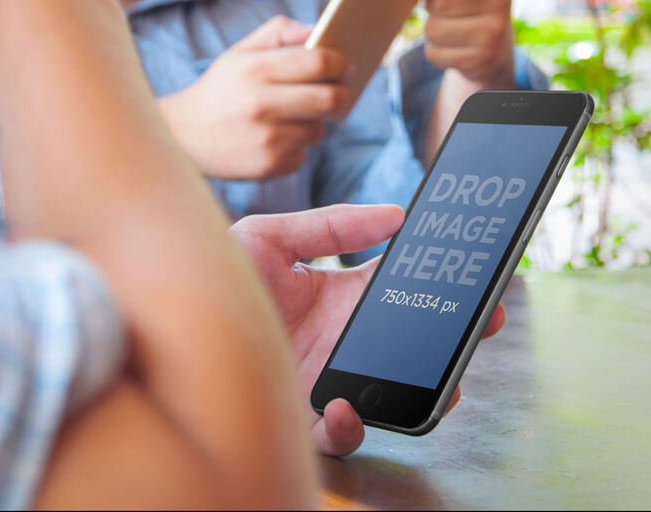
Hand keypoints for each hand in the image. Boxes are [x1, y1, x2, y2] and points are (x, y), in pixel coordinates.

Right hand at [161, 16, 353, 179]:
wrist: (182, 138)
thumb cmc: (220, 91)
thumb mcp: (239, 53)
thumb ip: (279, 33)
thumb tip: (318, 31)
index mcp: (256, 70)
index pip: (319, 61)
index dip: (340, 62)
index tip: (347, 65)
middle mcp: (263, 105)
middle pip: (330, 99)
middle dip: (343, 96)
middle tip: (341, 95)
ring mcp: (268, 140)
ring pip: (318, 130)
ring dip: (313, 124)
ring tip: (288, 119)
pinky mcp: (270, 166)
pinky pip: (304, 154)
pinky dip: (295, 148)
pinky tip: (271, 141)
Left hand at [230, 204, 505, 455]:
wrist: (166, 310)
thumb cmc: (215, 273)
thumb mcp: (270, 235)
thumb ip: (330, 225)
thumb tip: (395, 216)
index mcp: (338, 296)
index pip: (399, 292)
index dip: (436, 286)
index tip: (471, 276)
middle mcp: (339, 339)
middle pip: (409, 345)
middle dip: (452, 339)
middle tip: (484, 324)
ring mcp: (323, 376)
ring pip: (388, 392)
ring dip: (424, 390)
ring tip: (447, 382)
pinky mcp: (298, 412)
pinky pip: (337, 433)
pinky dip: (350, 425)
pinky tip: (347, 404)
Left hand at [397, 0, 515, 88]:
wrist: (495, 42)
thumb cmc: (465, 0)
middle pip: (441, 2)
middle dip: (429, 6)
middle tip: (438, 6)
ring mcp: (495, 31)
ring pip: (435, 30)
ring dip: (431, 30)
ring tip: (449, 27)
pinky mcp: (483, 59)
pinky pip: (436, 54)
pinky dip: (435, 51)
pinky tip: (452, 46)